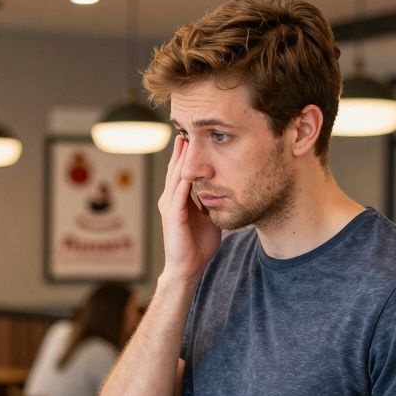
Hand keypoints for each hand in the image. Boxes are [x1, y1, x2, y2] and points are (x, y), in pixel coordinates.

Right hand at [158, 134, 221, 284]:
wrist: (187, 268)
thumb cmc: (198, 245)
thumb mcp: (208, 217)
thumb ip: (211, 202)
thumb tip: (226, 189)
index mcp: (178, 199)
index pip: (182, 171)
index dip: (187, 154)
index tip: (195, 135)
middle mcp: (170, 199)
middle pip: (175, 168)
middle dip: (181, 149)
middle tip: (186, 127)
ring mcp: (169, 206)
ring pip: (175, 176)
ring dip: (181, 159)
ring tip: (185, 140)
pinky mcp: (173, 215)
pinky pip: (179, 193)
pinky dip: (184, 179)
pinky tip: (190, 167)